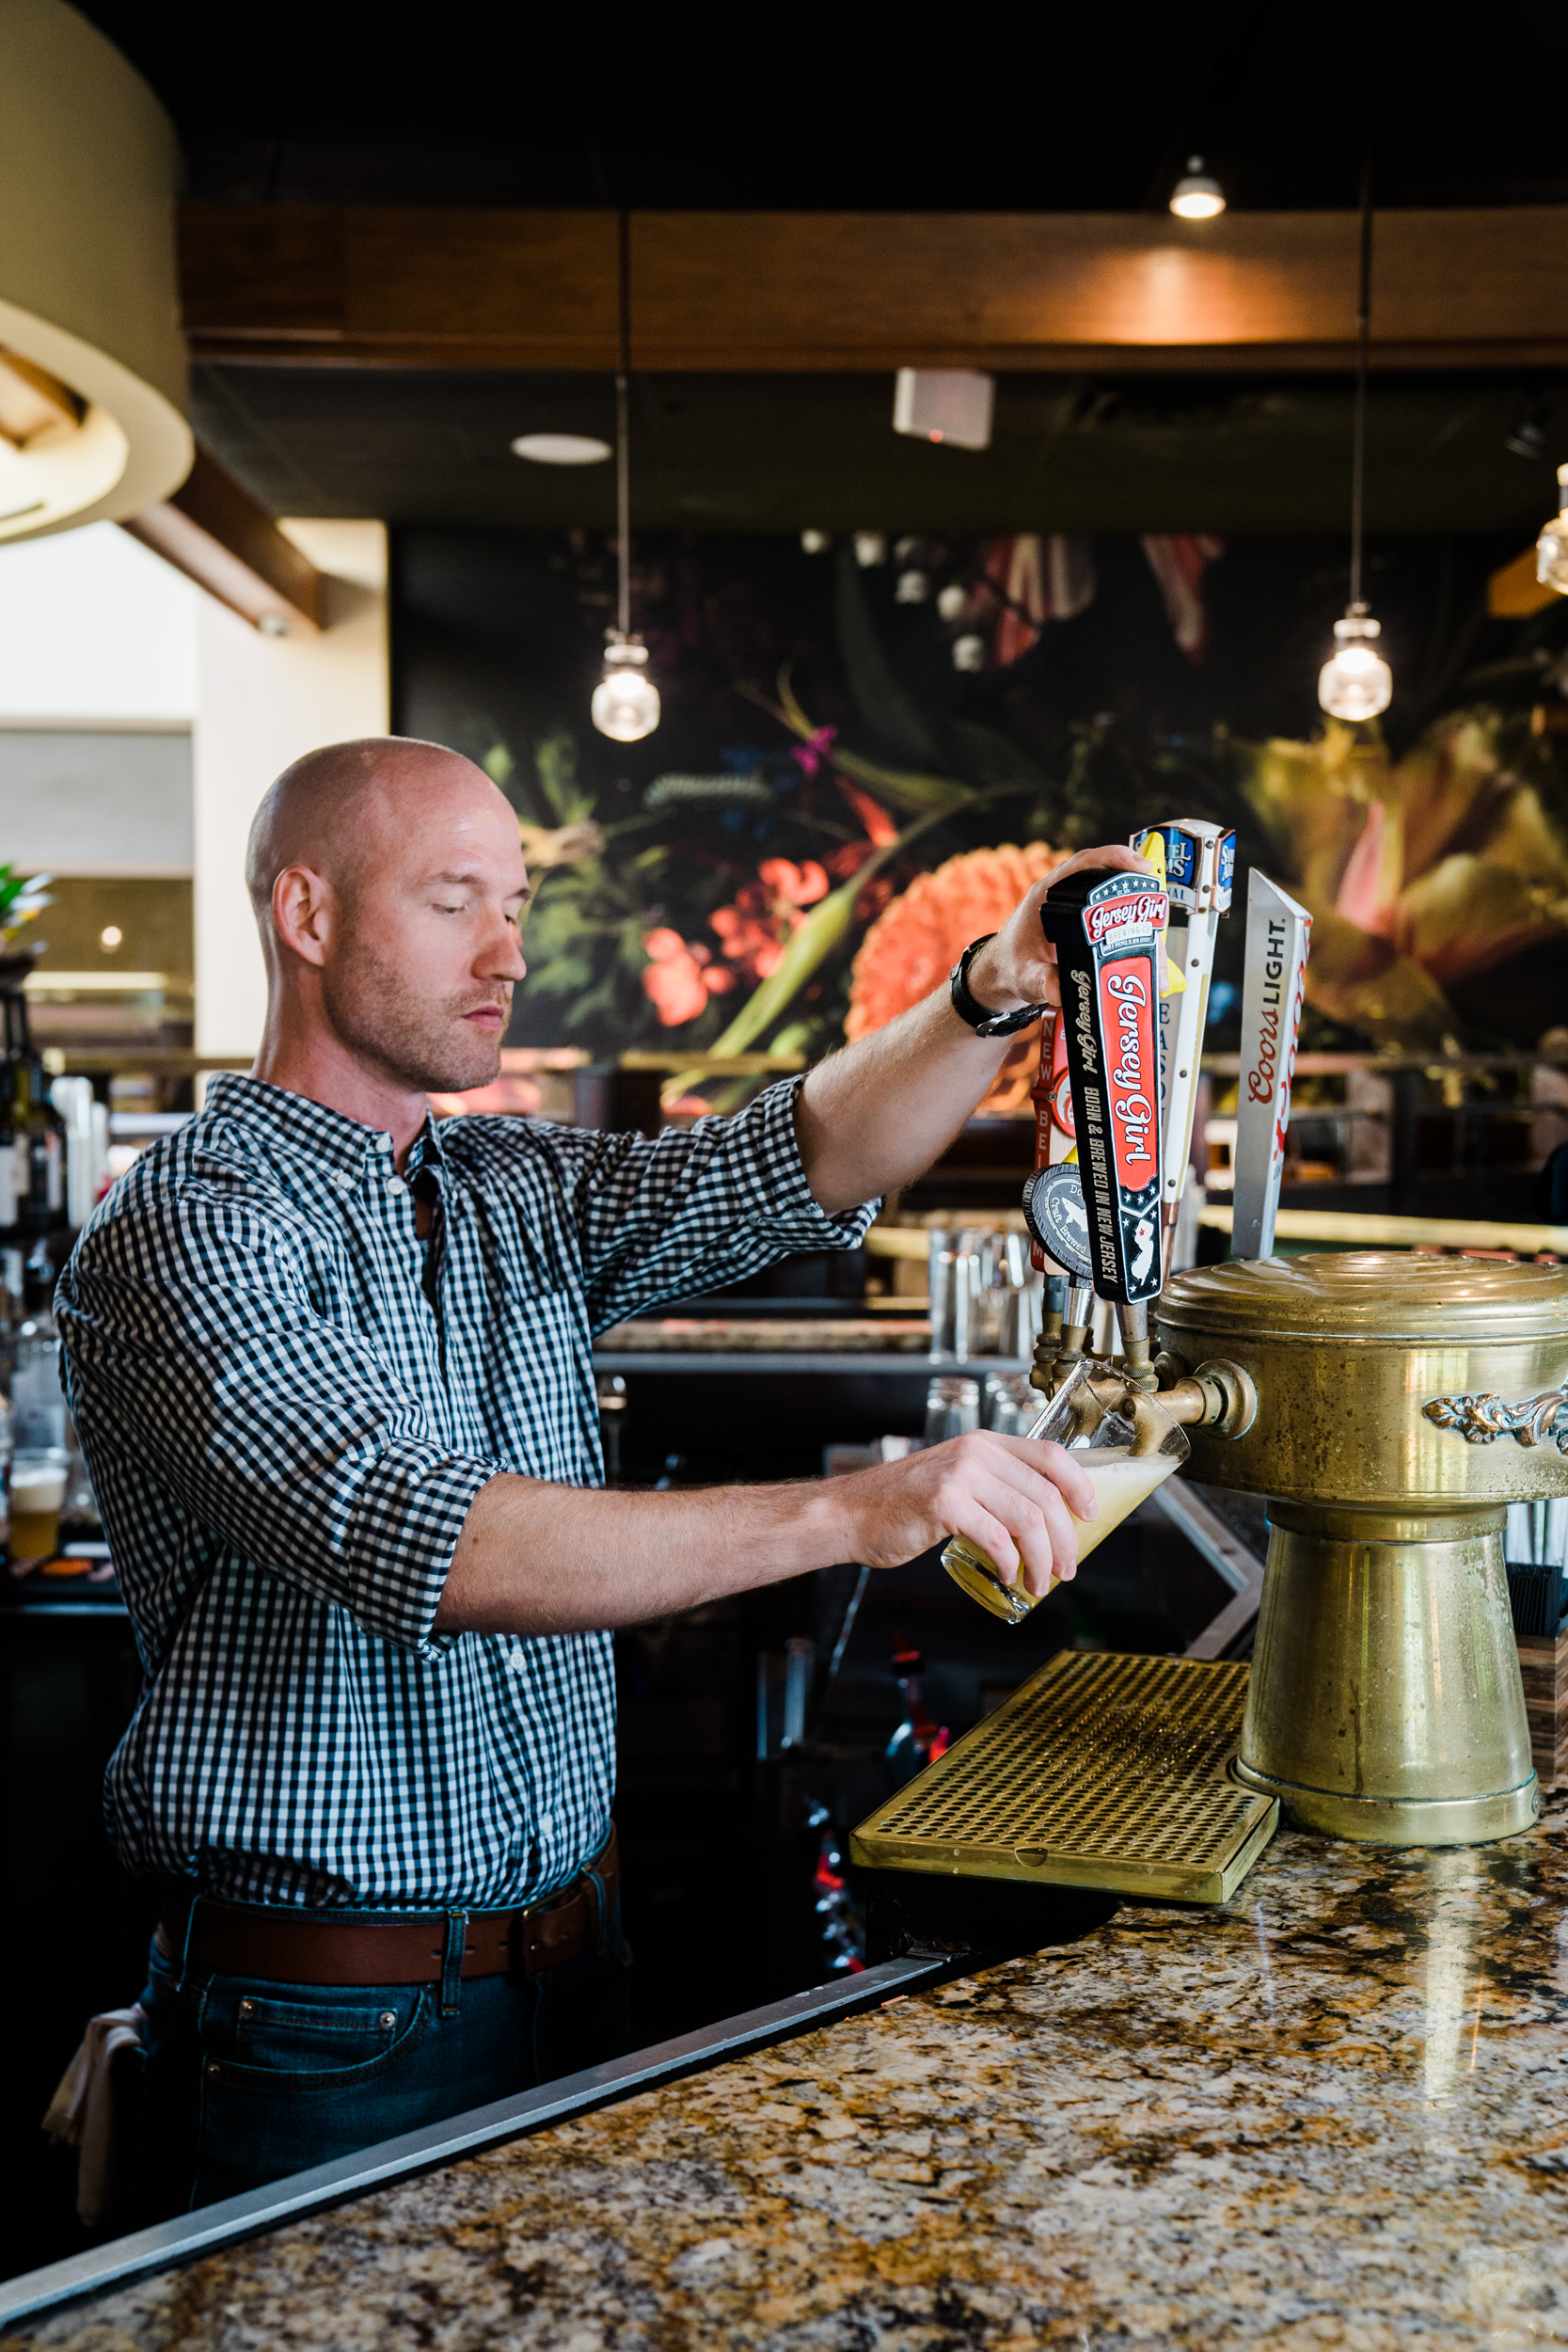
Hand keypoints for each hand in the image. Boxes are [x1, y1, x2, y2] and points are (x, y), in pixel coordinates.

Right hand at [833, 1432, 1098, 1594]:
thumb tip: (1042, 1521)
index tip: (1090, 1514)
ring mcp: (960, 1475)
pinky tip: (1007, 1576)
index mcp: (984, 1444)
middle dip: (1064, 1540)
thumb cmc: (901, 1506)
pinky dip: (1010, 1564)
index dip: (1079, 1486)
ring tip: (1039, 1582)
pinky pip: (997, 1539)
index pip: (1051, 1455)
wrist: (849, 1514)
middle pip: (1045, 1496)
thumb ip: (992, 1488)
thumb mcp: (955, 1481)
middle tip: (1065, 1569)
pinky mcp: (944, 1503)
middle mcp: (975, 1452)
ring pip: (1027, 1520)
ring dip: (1042, 1559)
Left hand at [964, 841, 1151, 1016]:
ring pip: (1119, 908)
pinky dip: (1135, 944)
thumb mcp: (1024, 975)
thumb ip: (1040, 981)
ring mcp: (1082, 914)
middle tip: (1157, 909)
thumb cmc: (1011, 966)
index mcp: (1049, 895)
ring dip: (1141, 926)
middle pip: (1111, 882)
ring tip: (1157, 952)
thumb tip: (1058, 989)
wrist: (1005, 976)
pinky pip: (1120, 930)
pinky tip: (1148, 963)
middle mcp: (1069, 899)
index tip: (1140, 866)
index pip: (1084, 863)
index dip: (1114, 858)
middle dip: (1138, 893)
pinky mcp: (1091, 932)